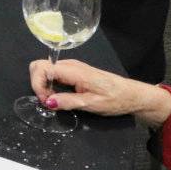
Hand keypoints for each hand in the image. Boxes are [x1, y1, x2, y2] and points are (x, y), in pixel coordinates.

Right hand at [28, 58, 170, 127]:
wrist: (132, 95)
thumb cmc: (115, 99)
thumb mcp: (92, 104)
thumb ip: (68, 102)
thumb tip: (47, 102)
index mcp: (74, 70)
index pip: (42, 67)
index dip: (38, 84)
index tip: (45, 100)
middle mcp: (70, 65)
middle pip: (39, 66)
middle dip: (38, 84)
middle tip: (48, 101)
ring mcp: (71, 67)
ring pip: (45, 69)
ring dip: (43, 85)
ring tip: (54, 101)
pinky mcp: (73, 71)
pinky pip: (53, 74)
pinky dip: (49, 85)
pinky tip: (59, 96)